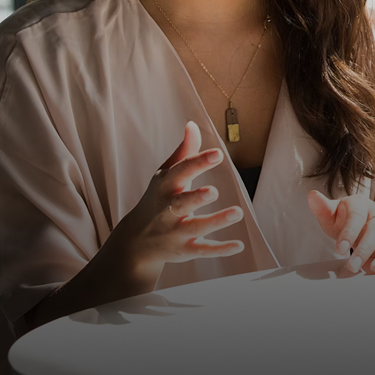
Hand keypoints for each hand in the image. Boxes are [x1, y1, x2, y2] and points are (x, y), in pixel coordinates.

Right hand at [103, 121, 244, 285]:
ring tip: (238, 212)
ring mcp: (175, 232)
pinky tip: (239, 245)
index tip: (217, 154)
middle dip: (196, 197)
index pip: (180, 173)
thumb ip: (183, 152)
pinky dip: (220, 249)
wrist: (135, 241)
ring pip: (196, 227)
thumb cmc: (157, 199)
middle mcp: (167, 210)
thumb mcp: (165, 175)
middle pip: (181, 203)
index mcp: (165, 187)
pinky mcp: (184, 250)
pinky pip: (202, 250)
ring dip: (216, 221)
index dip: (197, 163)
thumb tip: (193, 124)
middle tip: (213, 191)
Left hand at [308, 190, 374, 274]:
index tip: (339, 250)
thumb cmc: (344, 220)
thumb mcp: (331, 215)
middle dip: (365, 250)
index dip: (349, 233)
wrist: (360, 222)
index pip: (356, 216)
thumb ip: (322, 208)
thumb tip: (312, 196)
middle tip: (353, 267)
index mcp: (360, 204)